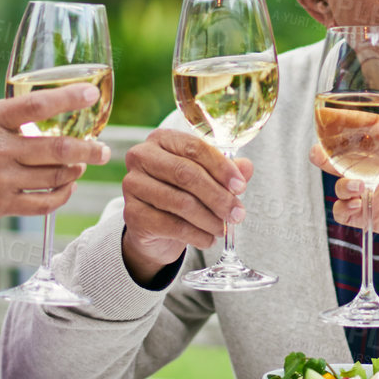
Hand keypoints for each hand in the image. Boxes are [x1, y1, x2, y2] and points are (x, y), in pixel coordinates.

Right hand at [0, 82, 109, 256]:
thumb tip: (33, 112)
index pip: (35, 105)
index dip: (68, 99)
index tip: (91, 95)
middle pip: (57, 148)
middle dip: (89, 148)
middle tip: (103, 148)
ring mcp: (0, 179)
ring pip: (55, 176)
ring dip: (76, 171)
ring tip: (83, 165)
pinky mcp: (0, 205)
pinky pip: (43, 203)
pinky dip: (62, 195)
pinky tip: (65, 187)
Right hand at [119, 129, 256, 283]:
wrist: (154, 227)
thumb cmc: (182, 193)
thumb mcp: (206, 178)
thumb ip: (226, 170)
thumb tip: (246, 167)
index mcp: (161, 139)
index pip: (194, 148)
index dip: (221, 168)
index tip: (240, 187)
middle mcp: (141, 157)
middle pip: (186, 174)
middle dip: (218, 196)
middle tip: (238, 214)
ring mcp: (133, 185)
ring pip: (181, 202)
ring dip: (209, 219)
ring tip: (223, 228)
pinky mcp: (132, 214)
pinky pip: (172, 226)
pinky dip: (196, 235)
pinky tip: (208, 239)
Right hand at [309, 106, 378, 276]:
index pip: (364, 134)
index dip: (345, 126)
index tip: (330, 117)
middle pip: (344, 160)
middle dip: (326, 155)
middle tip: (318, 154)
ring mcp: (377, 194)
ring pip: (343, 185)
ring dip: (341, 184)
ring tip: (358, 187)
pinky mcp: (375, 217)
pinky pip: (347, 213)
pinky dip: (344, 208)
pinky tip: (358, 204)